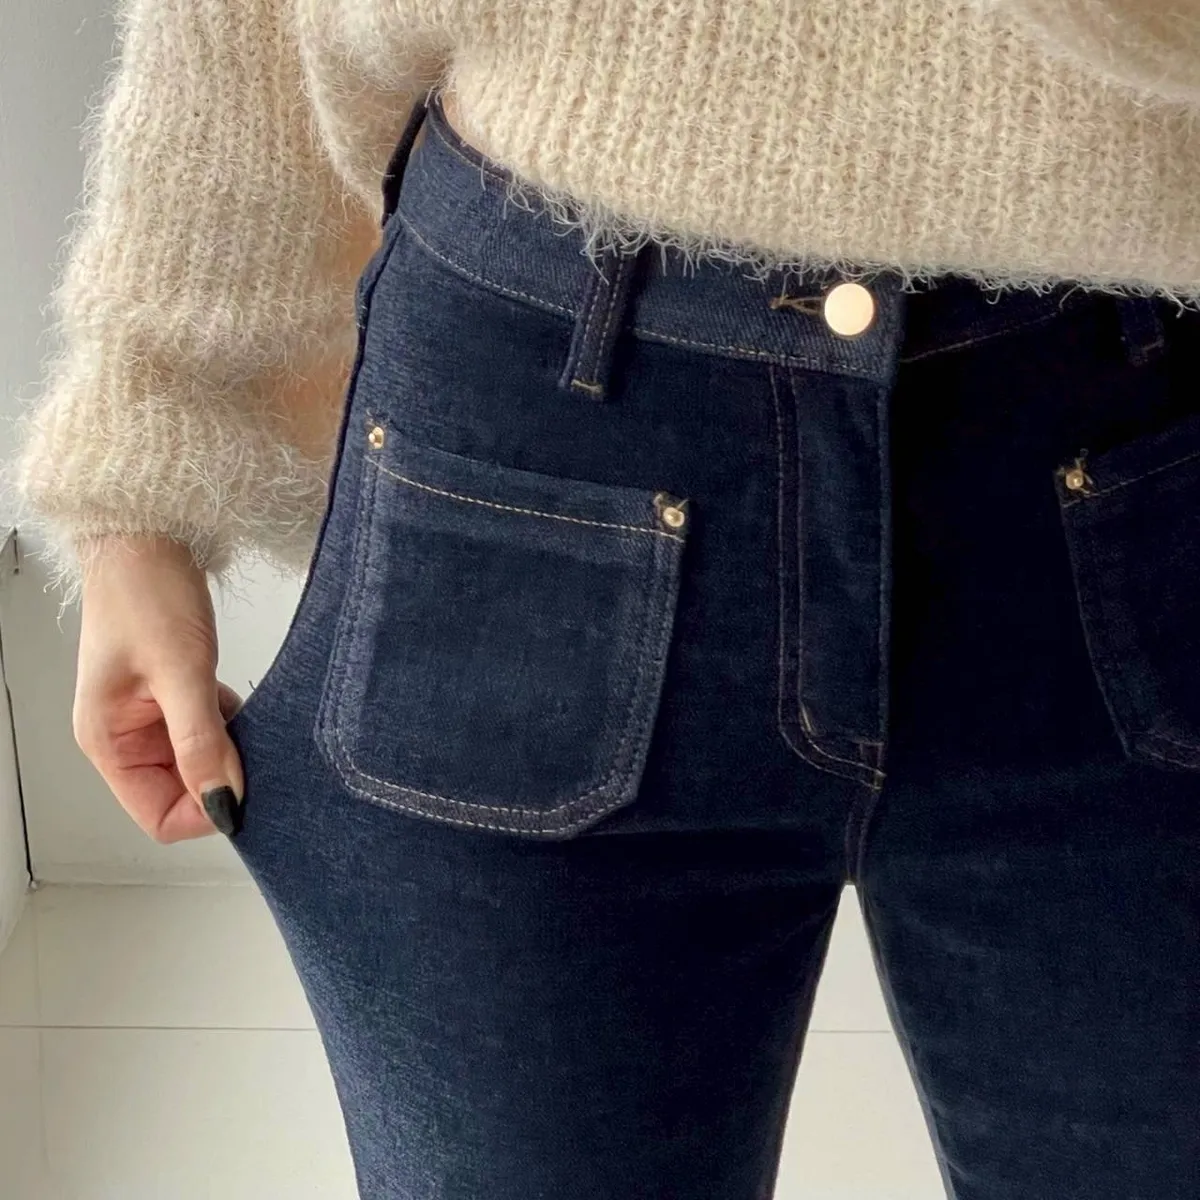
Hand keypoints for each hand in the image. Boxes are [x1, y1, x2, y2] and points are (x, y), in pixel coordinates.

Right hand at [72, 535, 245, 841]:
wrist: (147, 536)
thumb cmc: (146, 592)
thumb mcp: (180, 671)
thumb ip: (202, 740)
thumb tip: (224, 801)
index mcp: (108, 741)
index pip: (158, 815)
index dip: (205, 811)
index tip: (247, 791)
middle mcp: (125, 736)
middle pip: (181, 793)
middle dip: (221, 780)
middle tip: (259, 754)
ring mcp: (150, 716)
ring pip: (199, 761)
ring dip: (229, 751)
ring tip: (252, 723)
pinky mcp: (174, 694)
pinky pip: (208, 730)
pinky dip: (231, 726)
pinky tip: (244, 703)